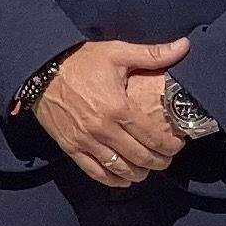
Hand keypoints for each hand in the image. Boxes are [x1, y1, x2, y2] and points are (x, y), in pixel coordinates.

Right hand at [35, 37, 190, 188]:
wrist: (41, 69)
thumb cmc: (81, 61)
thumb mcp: (117, 53)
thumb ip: (153, 54)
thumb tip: (184, 45)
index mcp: (119, 107)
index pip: (153, 137)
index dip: (169, 146)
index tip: (177, 146)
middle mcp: (103, 129)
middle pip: (140, 157)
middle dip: (158, 162)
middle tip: (166, 160)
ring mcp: (85, 140)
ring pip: (119, 168)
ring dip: (138, 174)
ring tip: (147, 170)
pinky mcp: (70, 146)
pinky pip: (94, 171)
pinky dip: (111, 180)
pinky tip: (122, 179)